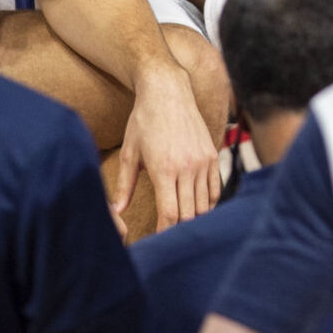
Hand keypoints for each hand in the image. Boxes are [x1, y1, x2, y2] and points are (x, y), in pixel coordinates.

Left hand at [114, 67, 221, 231]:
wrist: (168, 91)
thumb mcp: (129, 153)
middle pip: (189, 214)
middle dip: (179, 230)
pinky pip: (215, 188)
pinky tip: (198, 209)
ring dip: (194, 218)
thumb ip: (124, 185)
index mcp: (164, 169)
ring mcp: (202, 161)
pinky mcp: (212, 155)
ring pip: (204, 204)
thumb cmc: (144, 121)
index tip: (158, 240)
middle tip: (170, 238)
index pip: (170, 214)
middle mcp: (187, 167)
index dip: (165, 232)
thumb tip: (118, 210)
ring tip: (183, 226)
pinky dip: (208, 202)